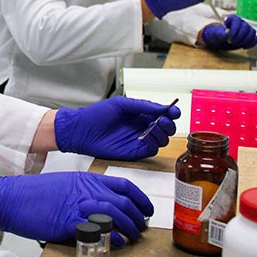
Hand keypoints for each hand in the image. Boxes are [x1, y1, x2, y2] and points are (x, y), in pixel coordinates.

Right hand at [0, 171, 152, 244]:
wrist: (11, 197)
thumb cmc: (35, 193)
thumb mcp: (65, 184)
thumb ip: (85, 192)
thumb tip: (104, 207)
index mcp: (86, 178)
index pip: (123, 185)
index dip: (140, 199)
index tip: (146, 210)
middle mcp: (85, 189)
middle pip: (123, 201)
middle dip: (138, 217)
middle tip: (141, 228)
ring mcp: (77, 204)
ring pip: (115, 214)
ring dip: (130, 227)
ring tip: (133, 237)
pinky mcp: (68, 221)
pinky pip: (99, 229)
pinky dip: (113, 236)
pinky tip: (117, 242)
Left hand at [54, 96, 180, 160]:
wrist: (81, 130)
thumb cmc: (97, 114)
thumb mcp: (121, 104)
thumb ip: (142, 105)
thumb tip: (162, 107)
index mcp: (140, 113)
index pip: (162, 113)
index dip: (171, 112)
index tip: (175, 111)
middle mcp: (142, 126)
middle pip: (166, 128)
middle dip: (169, 124)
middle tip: (164, 121)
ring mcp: (139, 139)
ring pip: (162, 140)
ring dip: (163, 134)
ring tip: (155, 127)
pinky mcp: (135, 152)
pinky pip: (152, 150)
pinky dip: (154, 144)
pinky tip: (148, 137)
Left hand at [201, 15, 256, 50]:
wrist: (223, 40)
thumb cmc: (219, 35)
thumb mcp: (217, 34)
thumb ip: (221, 34)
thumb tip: (226, 35)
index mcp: (233, 19)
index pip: (237, 22)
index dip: (235, 29)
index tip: (230, 37)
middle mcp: (242, 22)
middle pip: (246, 27)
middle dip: (240, 36)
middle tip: (233, 42)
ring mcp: (247, 29)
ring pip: (252, 32)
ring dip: (246, 40)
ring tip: (237, 45)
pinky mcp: (250, 36)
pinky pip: (255, 39)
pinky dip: (251, 44)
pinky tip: (243, 48)